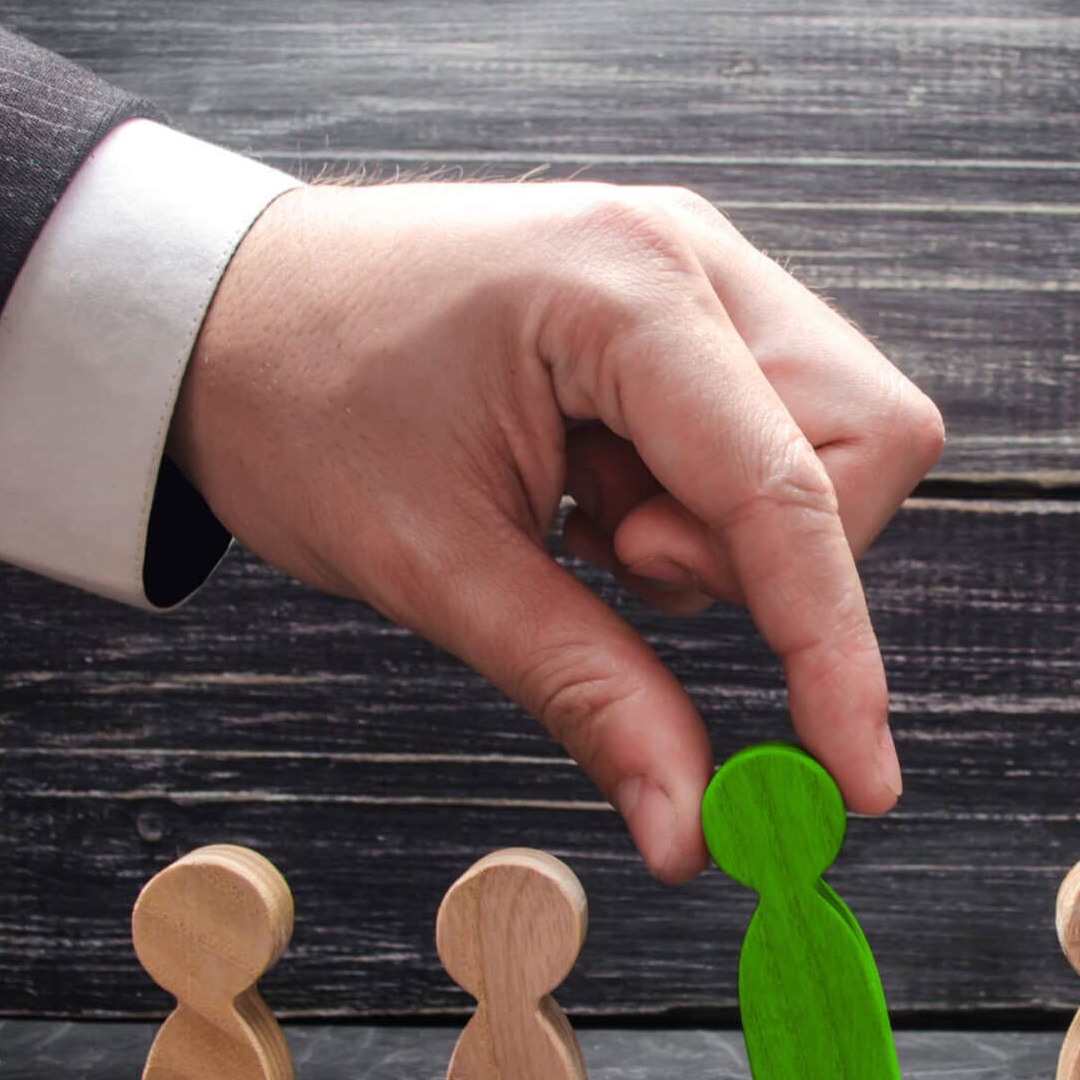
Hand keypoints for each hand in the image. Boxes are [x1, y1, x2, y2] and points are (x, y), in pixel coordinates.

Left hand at [168, 182, 943, 882]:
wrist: (211, 307)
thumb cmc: (295, 401)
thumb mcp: (436, 567)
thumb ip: (587, 692)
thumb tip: (692, 827)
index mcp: (623, 286)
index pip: (788, 490)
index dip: (835, 650)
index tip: (856, 781)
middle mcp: (688, 252)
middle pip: (868, 440)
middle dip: (777, 558)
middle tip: (623, 570)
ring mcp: (695, 265)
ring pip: (837, 439)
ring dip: (736, 531)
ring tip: (591, 523)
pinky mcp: (686, 303)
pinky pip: (774, 430)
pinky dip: (707, 503)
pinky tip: (599, 492)